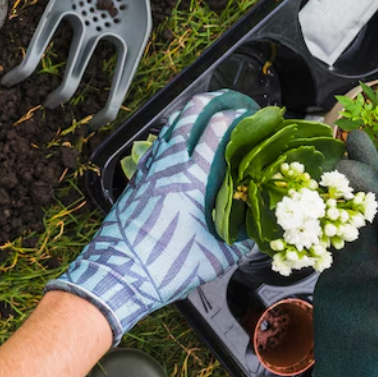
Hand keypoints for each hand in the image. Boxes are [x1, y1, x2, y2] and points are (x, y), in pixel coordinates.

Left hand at [47, 90, 258, 344]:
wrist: (117, 275)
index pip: (215, 131)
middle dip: (210, 102)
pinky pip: (156, 147)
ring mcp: (148, 170)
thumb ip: (241, 241)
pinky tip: (177, 145)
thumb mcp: (216, 258)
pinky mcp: (136, 180)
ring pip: (169, 129)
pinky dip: (170, 137)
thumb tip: (260, 231)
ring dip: (188, 116)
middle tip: (228, 101)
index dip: (235, 116)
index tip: (251, 114)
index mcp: (191, 179)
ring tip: (205, 115)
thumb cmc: (166, 267)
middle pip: (188, 116)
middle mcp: (168, 166)